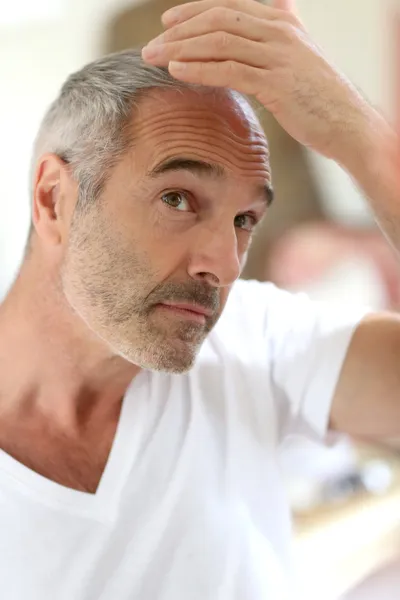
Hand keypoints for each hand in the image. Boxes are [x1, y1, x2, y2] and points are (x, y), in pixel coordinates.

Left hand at [142, 0, 374, 163]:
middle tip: (151, 47)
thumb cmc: (320, 97)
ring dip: (181, 49)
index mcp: (282, 22)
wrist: (348, 123)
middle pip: (218, 19)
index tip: (167, 24)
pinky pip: (230, 70)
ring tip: (155, 59)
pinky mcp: (277, 82)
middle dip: (179, 31)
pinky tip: (177, 71)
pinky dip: (199, 69)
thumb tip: (275, 12)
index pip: (229, 6)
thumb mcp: (300, 57)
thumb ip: (282, 33)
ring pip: (219, 42)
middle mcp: (280, 31)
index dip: (194, 11)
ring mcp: (279, 55)